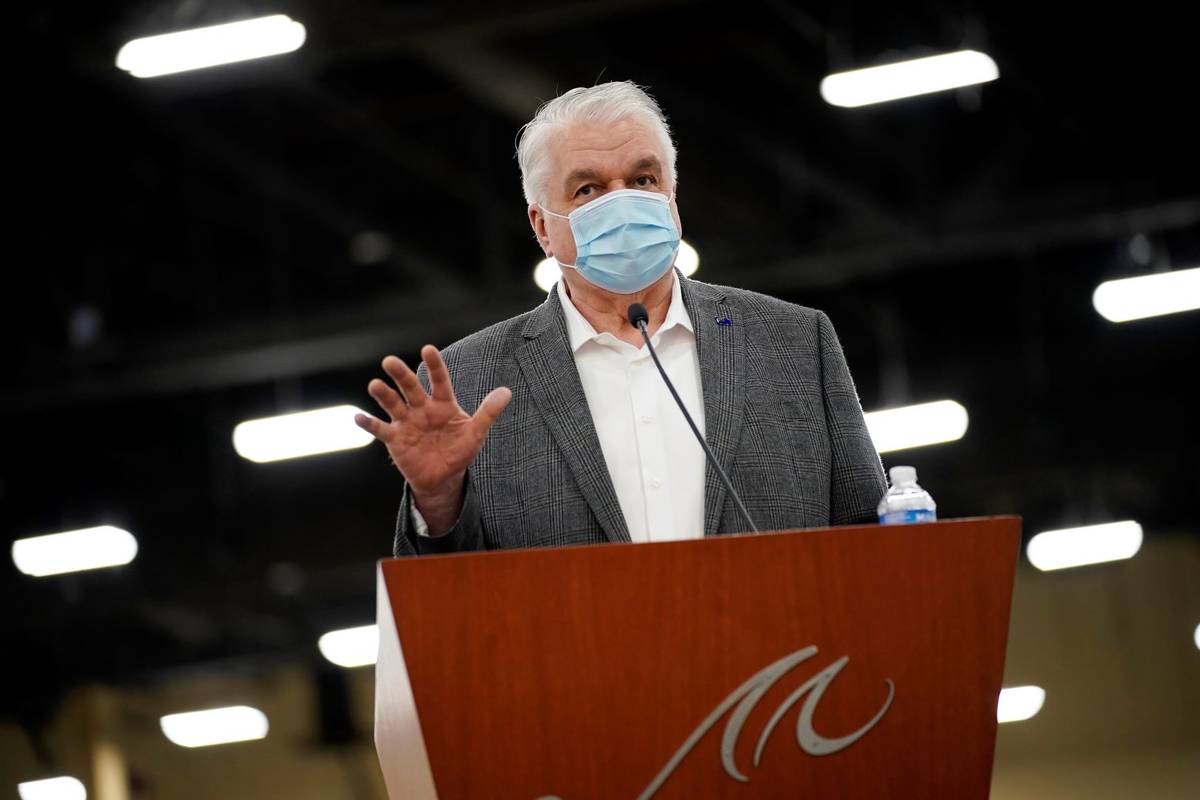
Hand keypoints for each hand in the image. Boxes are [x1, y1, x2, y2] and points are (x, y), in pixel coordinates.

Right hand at [354, 345, 511, 525]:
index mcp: (442, 403)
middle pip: (410, 387)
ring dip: (383, 395)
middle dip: (401, 374)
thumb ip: (488, 412)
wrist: (443, 477)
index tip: (428, 349)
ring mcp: (406, 422)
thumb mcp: (476, 433)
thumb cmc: (459, 450)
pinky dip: (369, 424)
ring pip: (393, 404)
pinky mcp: (395, 439)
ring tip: (374, 385)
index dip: (434, 365)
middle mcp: (422, 408)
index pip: (439, 380)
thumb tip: (507, 391)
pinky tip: (359, 417)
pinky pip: (380, 430)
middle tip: (389, 361)